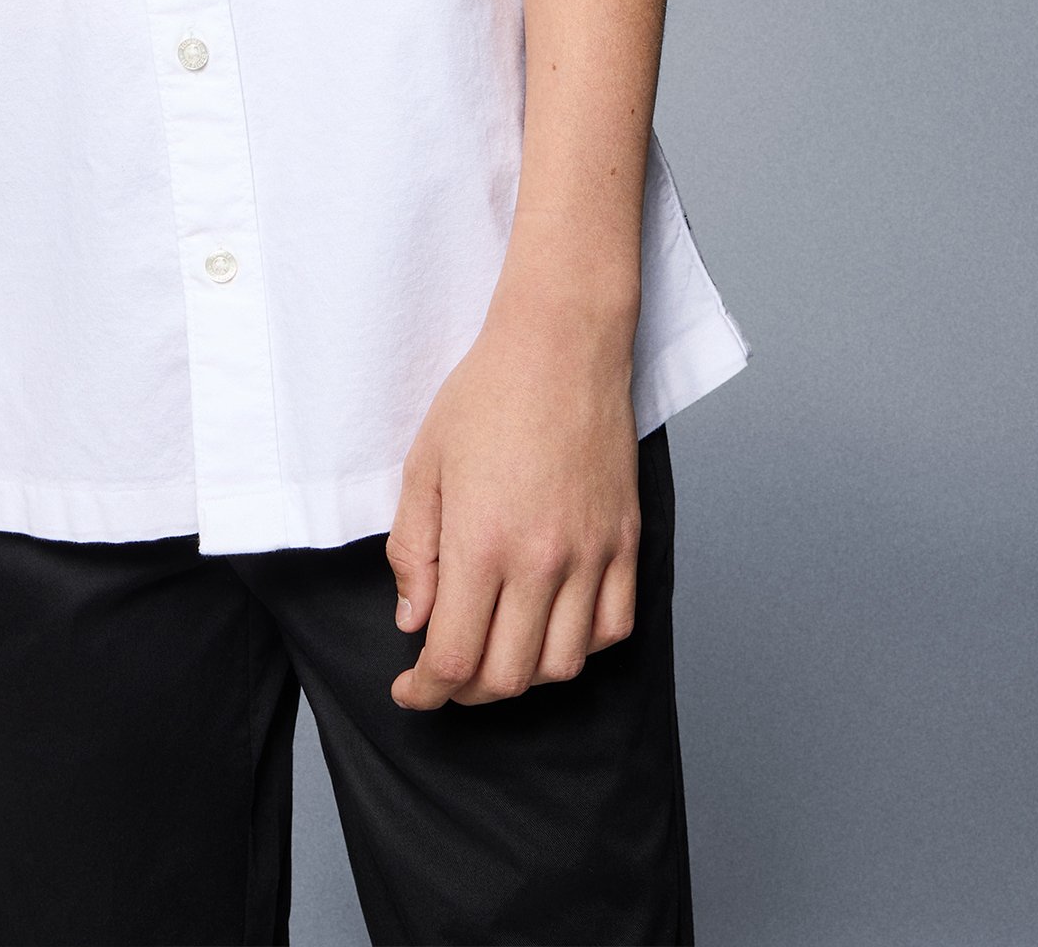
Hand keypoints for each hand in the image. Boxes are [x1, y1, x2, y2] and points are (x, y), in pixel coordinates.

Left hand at [384, 286, 640, 708]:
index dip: (426, 691)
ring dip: (523, 676)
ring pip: (563, 665)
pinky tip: (552, 627)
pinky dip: (580, 647)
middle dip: (465, 692)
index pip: (454, 659)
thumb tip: (414, 622)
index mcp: (482, 543)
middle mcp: (542, 560)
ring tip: (495, 651)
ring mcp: (592, 554)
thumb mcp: (423, 465)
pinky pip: (612, 628)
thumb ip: (414, 552)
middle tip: (443, 675)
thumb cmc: (486, 395)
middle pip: (507, 676)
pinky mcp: (626, 541)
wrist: (561, 345)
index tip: (410, 690)